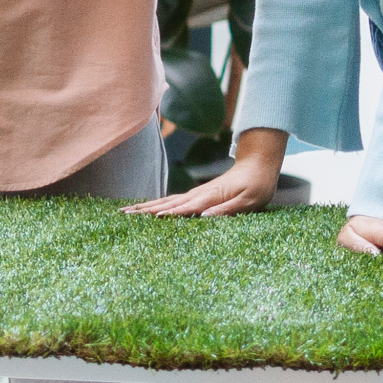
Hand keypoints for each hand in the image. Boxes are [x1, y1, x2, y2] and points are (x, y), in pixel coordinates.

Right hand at [130, 159, 284, 218]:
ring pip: (166, 200)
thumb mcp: (249, 201)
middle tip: (125, 214)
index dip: (172, 212)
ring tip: (127, 211)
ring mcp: (196, 193)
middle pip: (168, 202)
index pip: (187, 206)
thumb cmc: (256, 185)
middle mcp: (199, 194)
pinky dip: (157, 204)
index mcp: (211, 196)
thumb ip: (227, 209)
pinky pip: (173, 200)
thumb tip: (204, 216)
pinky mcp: (197, 194)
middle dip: (147, 209)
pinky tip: (148, 209)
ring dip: (146, 206)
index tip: (155, 217)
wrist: (256, 165)